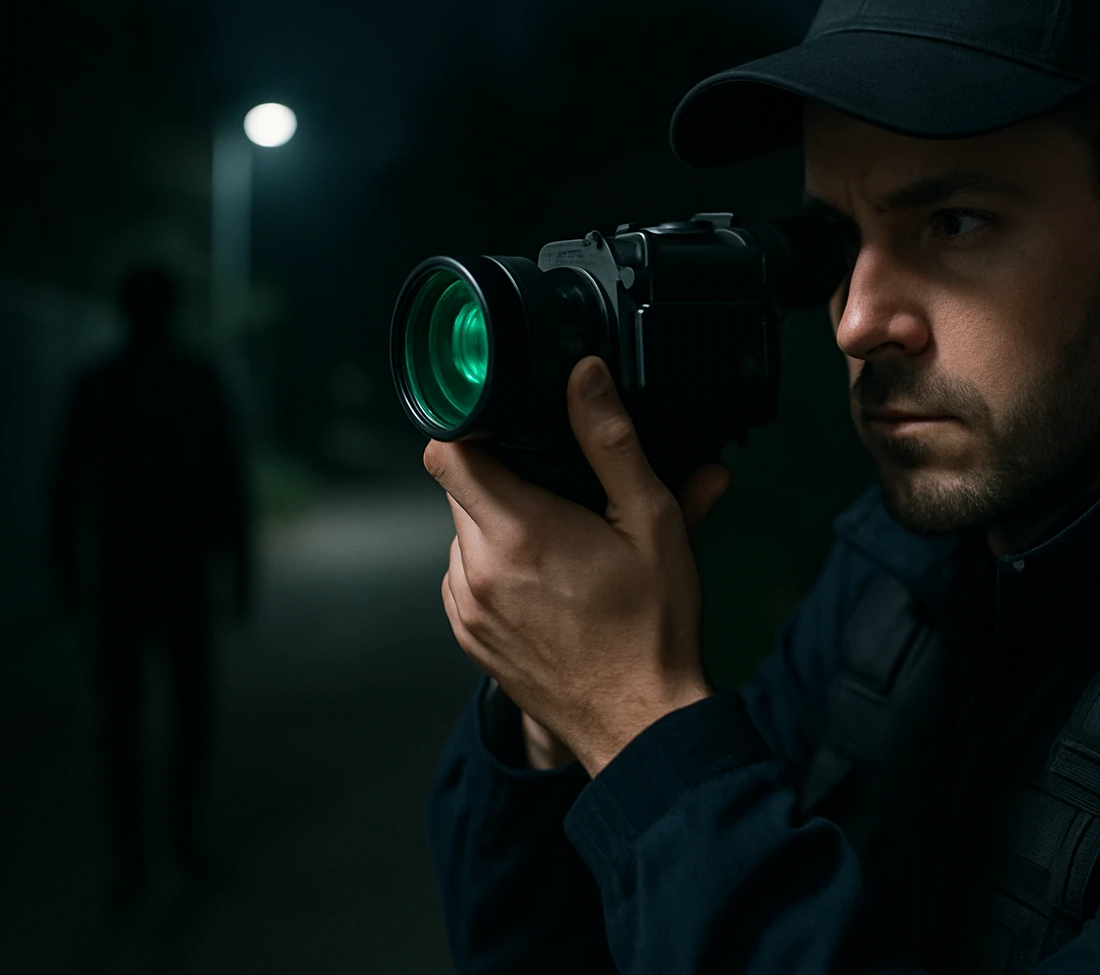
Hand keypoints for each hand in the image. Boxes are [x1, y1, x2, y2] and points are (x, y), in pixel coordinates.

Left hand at [427, 356, 731, 773]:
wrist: (638, 722)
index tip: (505, 424)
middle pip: (461, 487)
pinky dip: (497, 565)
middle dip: (504, 474)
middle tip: (560, 489)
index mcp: (518, 532)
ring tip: (562, 541)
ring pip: (465, 531)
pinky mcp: (467, 634)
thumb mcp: (651, 521)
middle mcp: (476, 568)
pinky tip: (548, 581)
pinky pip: (466, 574)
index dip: (470, 426)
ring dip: (501, 522)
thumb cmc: (652, 628)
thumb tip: (586, 376)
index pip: (448, 450)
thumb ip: (612, 442)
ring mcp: (465, 606)